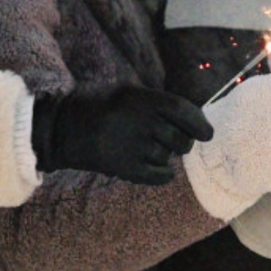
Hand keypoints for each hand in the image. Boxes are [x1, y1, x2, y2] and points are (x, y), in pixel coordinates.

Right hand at [31, 84, 213, 184]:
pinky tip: (157, 169)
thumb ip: (159, 103)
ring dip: (166, 156)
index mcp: (140, 99)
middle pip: (180, 139)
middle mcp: (139, 122)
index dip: (200, 123)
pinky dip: (164, 174)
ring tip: (149, 149)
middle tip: (175, 141)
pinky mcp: (124, 168)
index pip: (182, 110)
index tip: (207, 134)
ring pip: (167, 157)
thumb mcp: (128, 93)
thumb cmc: (101, 108)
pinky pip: (159, 176)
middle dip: (183, 143)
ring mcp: (131, 146)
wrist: (64, 130)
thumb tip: (195, 117)